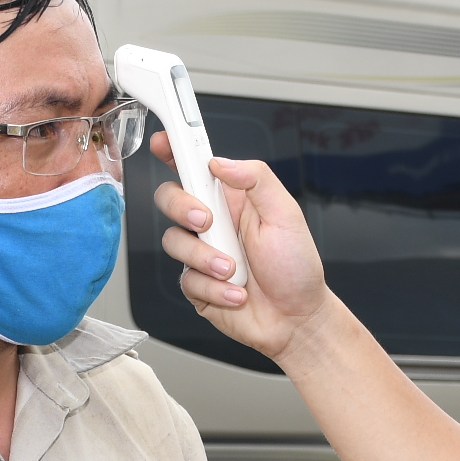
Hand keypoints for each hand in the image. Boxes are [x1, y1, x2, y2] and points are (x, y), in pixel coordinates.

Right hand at [147, 133, 329, 362]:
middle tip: (207, 223)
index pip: (195, 167)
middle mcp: (212, 223)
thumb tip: (221, 162)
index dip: (174, 150)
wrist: (296, 320)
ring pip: (174, 242)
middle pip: (170, 198)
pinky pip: (186, 280)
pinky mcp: (196, 284)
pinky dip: (215, 288)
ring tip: (236, 271)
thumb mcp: (286, 214)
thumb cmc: (296, 268)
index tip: (163, 141)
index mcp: (232, 199)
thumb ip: (257, 179)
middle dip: (182, 208)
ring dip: (206, 259)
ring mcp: (201, 254)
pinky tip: (236, 293)